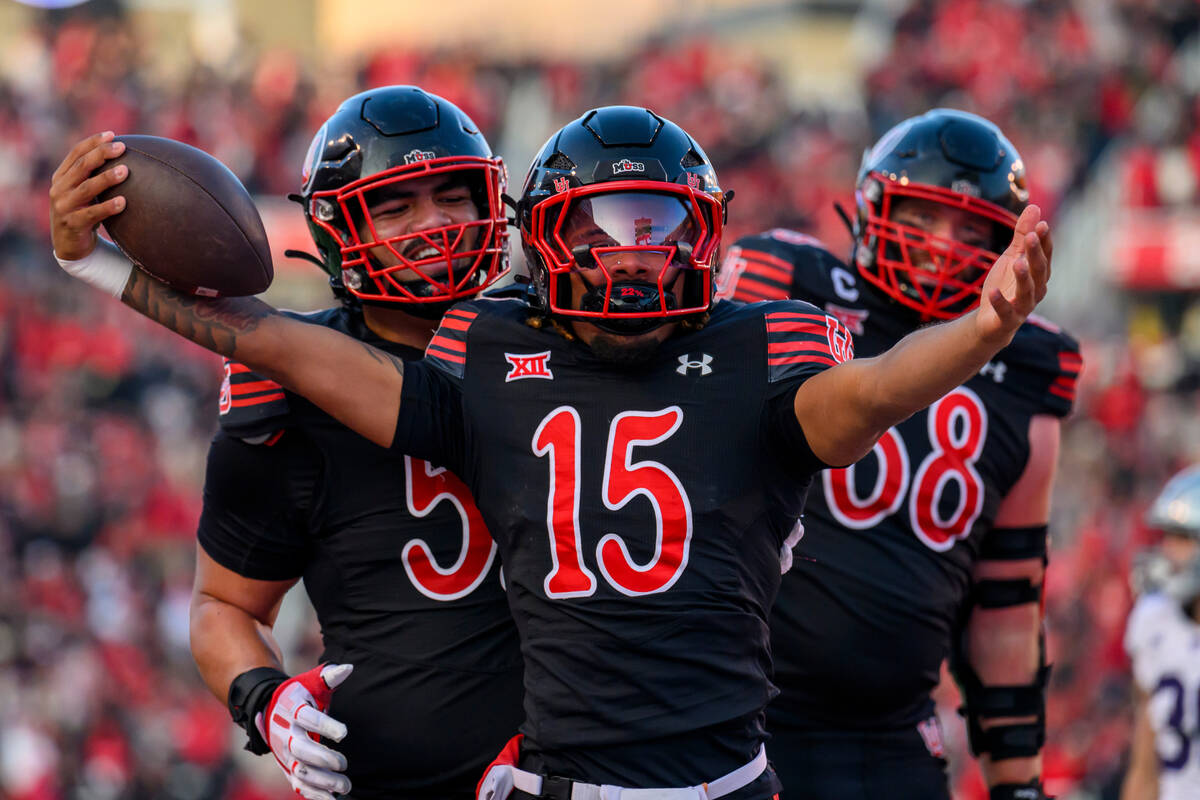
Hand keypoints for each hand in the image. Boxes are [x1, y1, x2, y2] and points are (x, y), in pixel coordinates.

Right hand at [49, 131, 127, 259]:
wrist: (70, 246)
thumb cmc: (83, 212)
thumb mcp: (84, 192)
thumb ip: (94, 176)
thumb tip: (125, 156)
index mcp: (61, 177)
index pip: (76, 153)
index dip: (93, 142)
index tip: (112, 134)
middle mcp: (59, 188)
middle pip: (81, 166)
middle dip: (101, 154)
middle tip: (122, 147)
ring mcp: (63, 206)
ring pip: (86, 188)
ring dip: (106, 178)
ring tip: (125, 171)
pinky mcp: (72, 224)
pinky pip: (92, 214)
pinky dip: (108, 207)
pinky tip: (124, 202)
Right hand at [257, 663, 353, 799]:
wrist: (270, 709)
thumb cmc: (300, 695)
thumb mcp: (311, 681)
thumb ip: (329, 676)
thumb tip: (348, 669)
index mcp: (292, 709)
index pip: (307, 718)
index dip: (324, 725)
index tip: (344, 732)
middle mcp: (286, 733)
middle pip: (300, 749)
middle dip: (322, 758)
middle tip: (343, 764)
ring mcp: (285, 753)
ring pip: (299, 770)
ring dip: (322, 781)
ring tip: (345, 785)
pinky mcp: (287, 767)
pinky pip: (299, 785)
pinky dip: (314, 795)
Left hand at [975, 205, 1051, 347]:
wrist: (991, 321)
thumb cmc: (1006, 285)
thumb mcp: (1012, 257)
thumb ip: (1021, 235)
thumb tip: (1034, 207)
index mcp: (1038, 273)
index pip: (1045, 255)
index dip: (1044, 240)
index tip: (1041, 224)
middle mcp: (1036, 290)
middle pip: (1039, 270)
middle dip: (1036, 254)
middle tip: (1031, 236)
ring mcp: (1023, 306)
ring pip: (1027, 291)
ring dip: (1023, 277)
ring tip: (1017, 262)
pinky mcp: (1007, 320)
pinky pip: (1006, 311)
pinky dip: (1000, 302)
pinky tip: (992, 292)